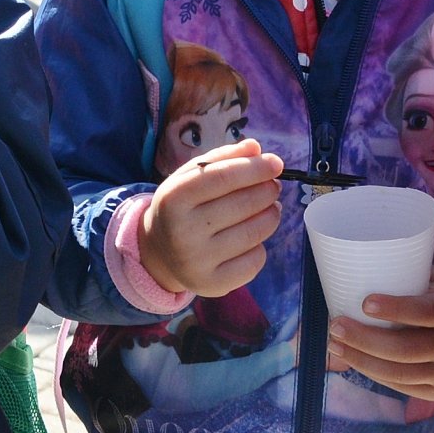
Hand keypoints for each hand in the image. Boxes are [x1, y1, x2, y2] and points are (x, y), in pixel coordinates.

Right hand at [138, 139, 282, 295]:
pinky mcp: (214, 284)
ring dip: (270, 216)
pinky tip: (251, 238)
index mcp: (173, 198)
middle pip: (243, 204)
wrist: (158, 253)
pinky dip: (260, 245)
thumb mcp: (188, 178)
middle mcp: (182, 231)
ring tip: (268, 208)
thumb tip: (256, 148)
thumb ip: (220, 159)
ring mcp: (198, 260)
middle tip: (272, 186)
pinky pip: (255, 259)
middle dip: (267, 191)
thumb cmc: (181, 208)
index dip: (254, 168)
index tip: (276, 163)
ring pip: (255, 232)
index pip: (223, 177)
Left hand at [326, 268, 433, 401]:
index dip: (395, 309)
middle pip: (404, 349)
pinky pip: (401, 386)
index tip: (364, 303)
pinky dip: (373, 373)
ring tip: (335, 344)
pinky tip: (353, 360)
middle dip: (364, 339)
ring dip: (360, 359)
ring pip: (398, 373)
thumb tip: (360, 261)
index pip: (425, 313)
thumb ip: (410, 276)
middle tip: (336, 325)